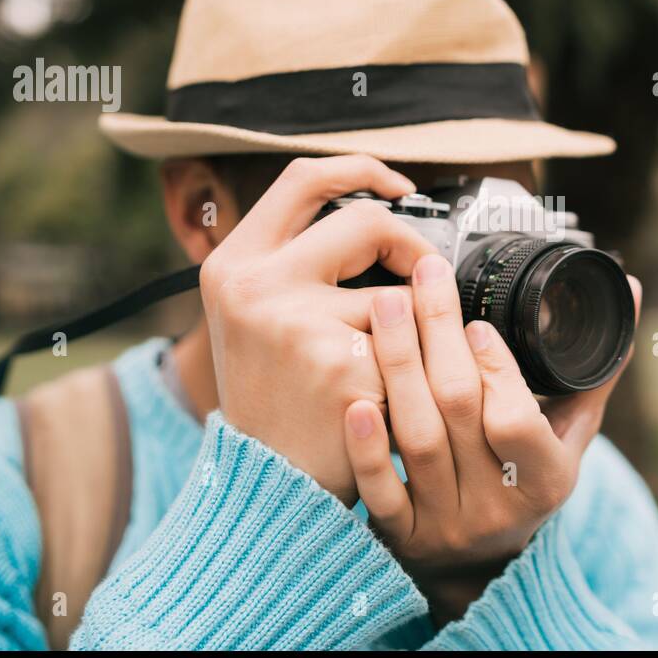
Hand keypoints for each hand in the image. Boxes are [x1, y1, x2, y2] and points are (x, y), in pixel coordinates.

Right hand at [198, 155, 435, 505]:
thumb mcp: (256, 319)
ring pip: (396, 294)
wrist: (270, 487)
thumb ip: (297, 264)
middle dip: (410, 247)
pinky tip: (384, 403)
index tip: (400, 186)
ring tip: (384, 368)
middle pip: (364, 223)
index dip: (361, 170)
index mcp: (233, 264)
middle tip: (424, 276)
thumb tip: (377, 210)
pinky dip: (411, 373)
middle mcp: (255, 285)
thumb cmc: (276, 400)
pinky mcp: (342, 366)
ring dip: (409, 330)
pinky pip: (409, 347)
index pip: (303, 179)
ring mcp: (296, 325)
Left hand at [343, 252, 641, 622]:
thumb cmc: (529, 476)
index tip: (476, 320)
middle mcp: (497, 506)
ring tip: (386, 306)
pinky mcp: (400, 537)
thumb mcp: (572, 432)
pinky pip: (379, 492)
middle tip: (423, 278)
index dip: (495, 369)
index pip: (516, 420)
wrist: (484, 563)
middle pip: (458, 411)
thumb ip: (595, 365)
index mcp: (547, 479)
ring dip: (398, 366)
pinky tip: (355, 400)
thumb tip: (630, 290)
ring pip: (416, 439)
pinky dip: (367, 447)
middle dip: (438, 334)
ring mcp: (446, 524)